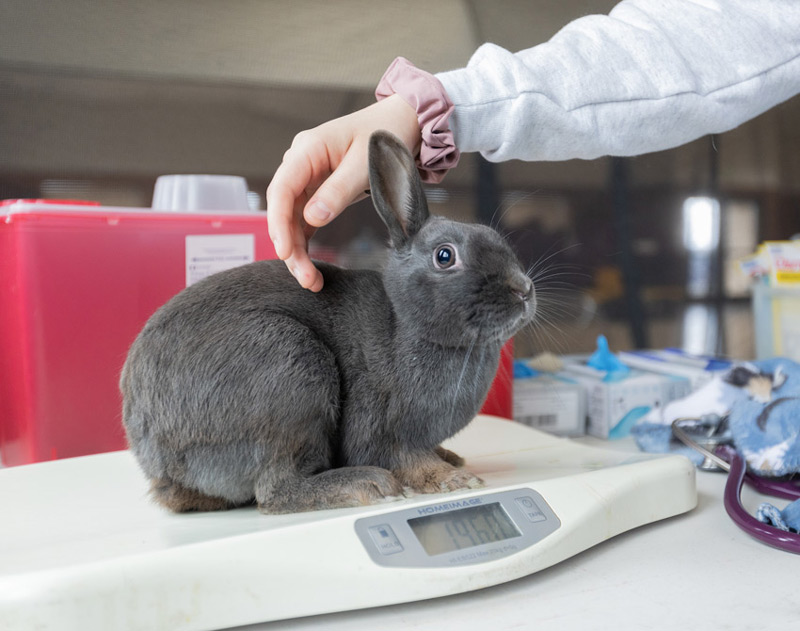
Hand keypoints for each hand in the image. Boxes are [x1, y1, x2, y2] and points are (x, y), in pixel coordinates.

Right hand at [266, 94, 420, 290]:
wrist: (402, 123)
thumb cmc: (384, 136)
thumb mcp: (365, 165)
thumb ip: (338, 191)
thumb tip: (312, 219)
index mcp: (307, 150)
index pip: (282, 190)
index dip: (279, 223)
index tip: (285, 252)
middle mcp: (301, 164)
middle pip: (283, 210)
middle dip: (289, 246)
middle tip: (305, 278)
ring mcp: (308, 179)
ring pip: (292, 220)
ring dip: (297, 250)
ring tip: (310, 280)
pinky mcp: (318, 192)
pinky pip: (304, 221)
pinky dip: (306, 243)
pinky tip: (310, 265)